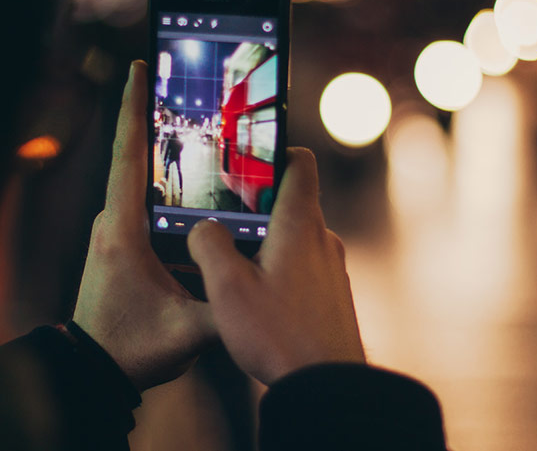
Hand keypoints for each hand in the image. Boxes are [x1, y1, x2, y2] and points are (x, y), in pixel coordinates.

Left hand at [73, 61, 215, 390]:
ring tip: (196, 122)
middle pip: (138, 156)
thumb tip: (270, 280)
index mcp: (123, 231)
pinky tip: (197, 180)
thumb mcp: (190, 331)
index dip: (135, 109)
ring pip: (144, 181)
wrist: (93, 371)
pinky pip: (146, 202)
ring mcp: (114, 232)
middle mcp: (112, 223)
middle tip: (183, 81)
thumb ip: (230, 306)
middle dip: (159, 117)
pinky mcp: (120, 243)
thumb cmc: (131, 349)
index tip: (138, 66)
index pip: (129, 156)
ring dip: (166, 152)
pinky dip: (169, 185)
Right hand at [187, 148, 365, 385]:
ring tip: (234, 268)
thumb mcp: (227, 288)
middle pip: (291, 202)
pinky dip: (281, 271)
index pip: (300, 163)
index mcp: (300, 224)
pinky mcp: (333, 295)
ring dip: (266, 245)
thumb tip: (204, 226)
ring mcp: (332, 268)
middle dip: (256, 207)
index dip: (275, 152)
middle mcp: (323, 238)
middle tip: (222, 221)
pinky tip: (258, 298)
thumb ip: (209, 245)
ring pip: (296, 238)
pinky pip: (304, 268)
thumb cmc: (280, 334)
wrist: (328, 384)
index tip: (246, 160)